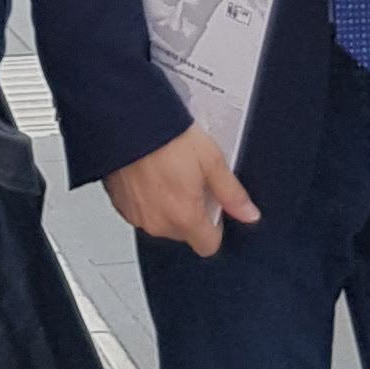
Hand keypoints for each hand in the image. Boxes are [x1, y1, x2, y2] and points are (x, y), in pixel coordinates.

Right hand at [102, 126, 260, 255]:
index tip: (214, 206)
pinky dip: (148, 199)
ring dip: (168, 206)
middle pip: (185, 233)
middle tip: (192, 180)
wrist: (128, 123)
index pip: (208, 245)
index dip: (216, 226)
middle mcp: (158, 223)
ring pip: (162, 222)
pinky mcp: (120, 204)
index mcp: (184, 217)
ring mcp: (136, 216)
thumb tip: (249, 213)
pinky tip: (152, 174)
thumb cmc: (167, 137)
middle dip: (191, 213)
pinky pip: (142, 211)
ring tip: (170, 173)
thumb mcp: (211, 160)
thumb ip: (232, 193)